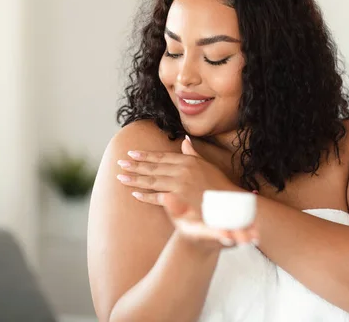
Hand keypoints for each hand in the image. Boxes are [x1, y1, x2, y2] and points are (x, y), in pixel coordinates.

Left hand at [116, 136, 258, 247]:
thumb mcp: (207, 166)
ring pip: (151, 181)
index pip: (162, 157)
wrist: (228, 206)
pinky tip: (134, 193)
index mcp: (188, 161)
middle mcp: (182, 171)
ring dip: (135, 179)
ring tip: (121, 177)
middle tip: (120, 163)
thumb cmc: (218, 187)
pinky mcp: (177, 199)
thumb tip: (185, 141)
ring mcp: (179, 185)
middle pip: (153, 168)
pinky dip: (145, 195)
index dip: (146, 156)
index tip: (132, 153)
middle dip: (135, 165)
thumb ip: (193, 154)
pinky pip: (157, 197)